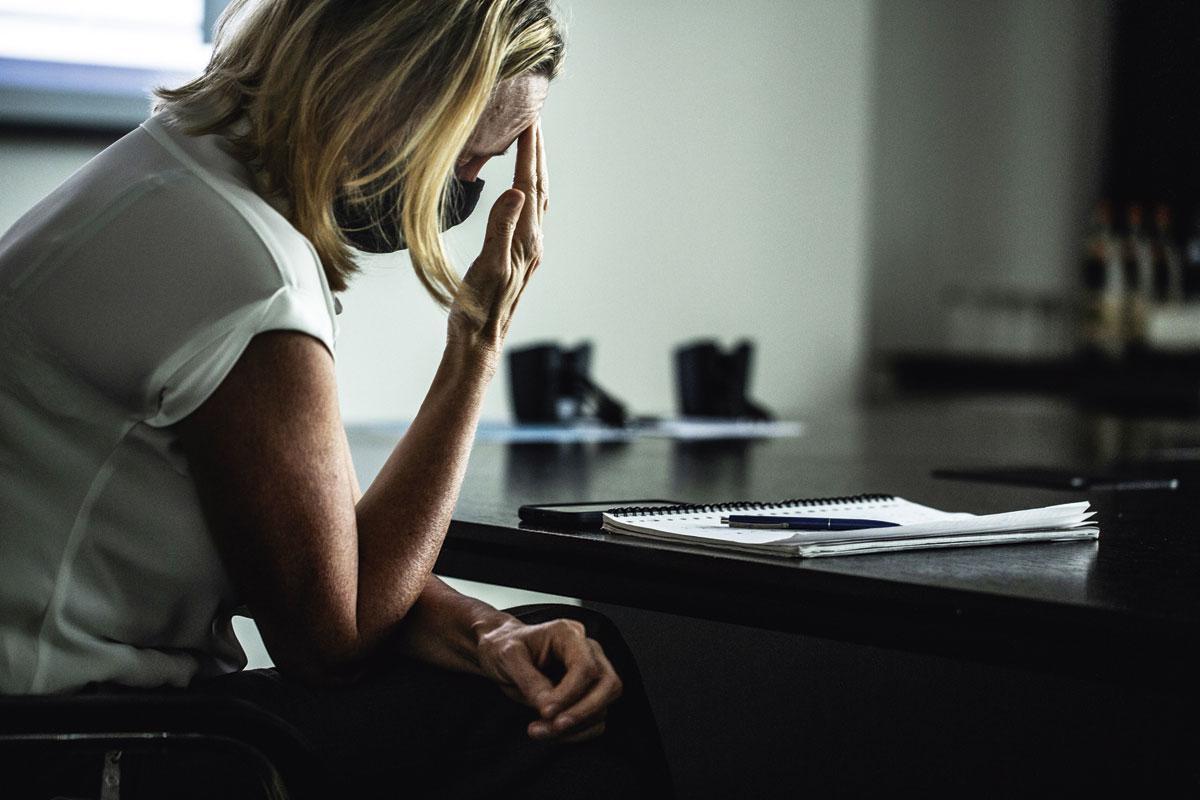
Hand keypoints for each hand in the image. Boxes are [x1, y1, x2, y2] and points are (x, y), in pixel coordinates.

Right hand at [447, 120, 547, 360]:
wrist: (479, 341)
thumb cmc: (478, 308)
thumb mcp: (488, 266)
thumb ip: (502, 228)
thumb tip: (518, 192)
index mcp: (526, 240)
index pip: (530, 185)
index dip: (529, 152)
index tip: (528, 121)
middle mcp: (533, 242)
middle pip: (539, 187)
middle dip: (537, 152)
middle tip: (533, 120)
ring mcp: (528, 250)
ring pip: (536, 199)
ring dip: (535, 169)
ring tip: (531, 144)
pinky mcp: (518, 257)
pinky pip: (529, 213)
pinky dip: (528, 190)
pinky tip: (522, 189)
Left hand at [476, 615, 622, 742]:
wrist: (498, 654)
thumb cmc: (503, 648)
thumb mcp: (508, 658)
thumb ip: (529, 681)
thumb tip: (549, 708)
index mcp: (569, 634)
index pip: (586, 667)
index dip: (569, 694)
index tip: (545, 711)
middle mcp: (587, 651)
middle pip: (608, 685)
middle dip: (581, 712)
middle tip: (553, 727)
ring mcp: (591, 673)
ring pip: (603, 707)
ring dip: (574, 727)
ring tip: (538, 731)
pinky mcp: (587, 694)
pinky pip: (595, 720)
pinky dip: (576, 733)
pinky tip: (550, 732)